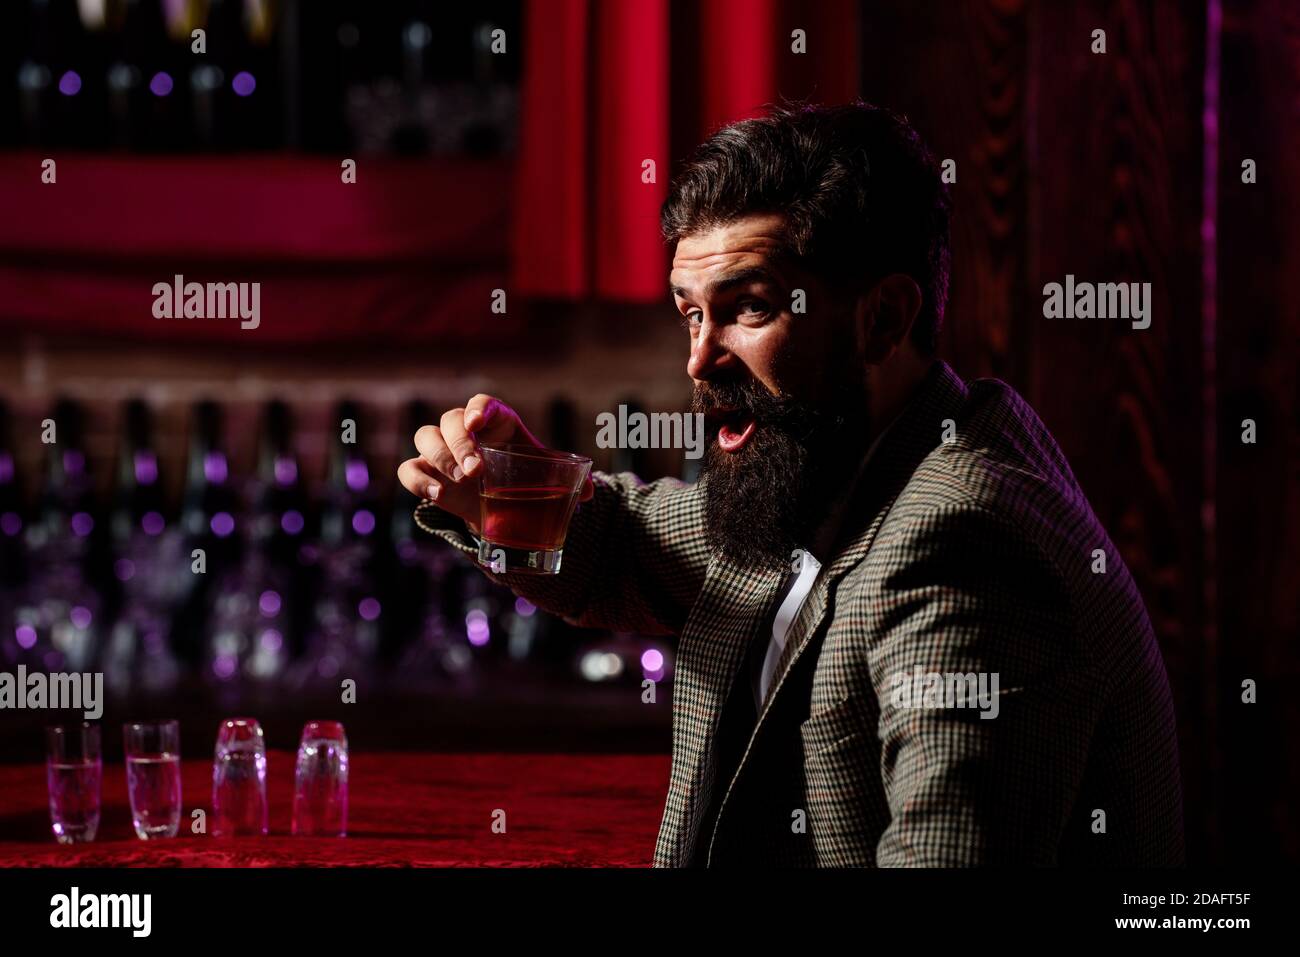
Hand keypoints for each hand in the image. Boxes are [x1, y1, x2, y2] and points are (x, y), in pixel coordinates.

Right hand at [397, 394, 593, 529]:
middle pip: (449, 419)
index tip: (477, 424)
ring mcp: (441, 451)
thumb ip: (569, 478)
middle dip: (459, 443)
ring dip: (440, 456)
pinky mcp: (427, 474)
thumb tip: (590, 490)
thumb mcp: (546, 475)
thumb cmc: (524, 478)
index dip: (477, 409)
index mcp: (495, 421)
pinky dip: (419, 481)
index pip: (481, 402)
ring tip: (461, 480)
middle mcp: (464, 430)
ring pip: (424, 436)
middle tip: (476, 470)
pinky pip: (410, 470)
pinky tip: (438, 495)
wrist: (502, 504)